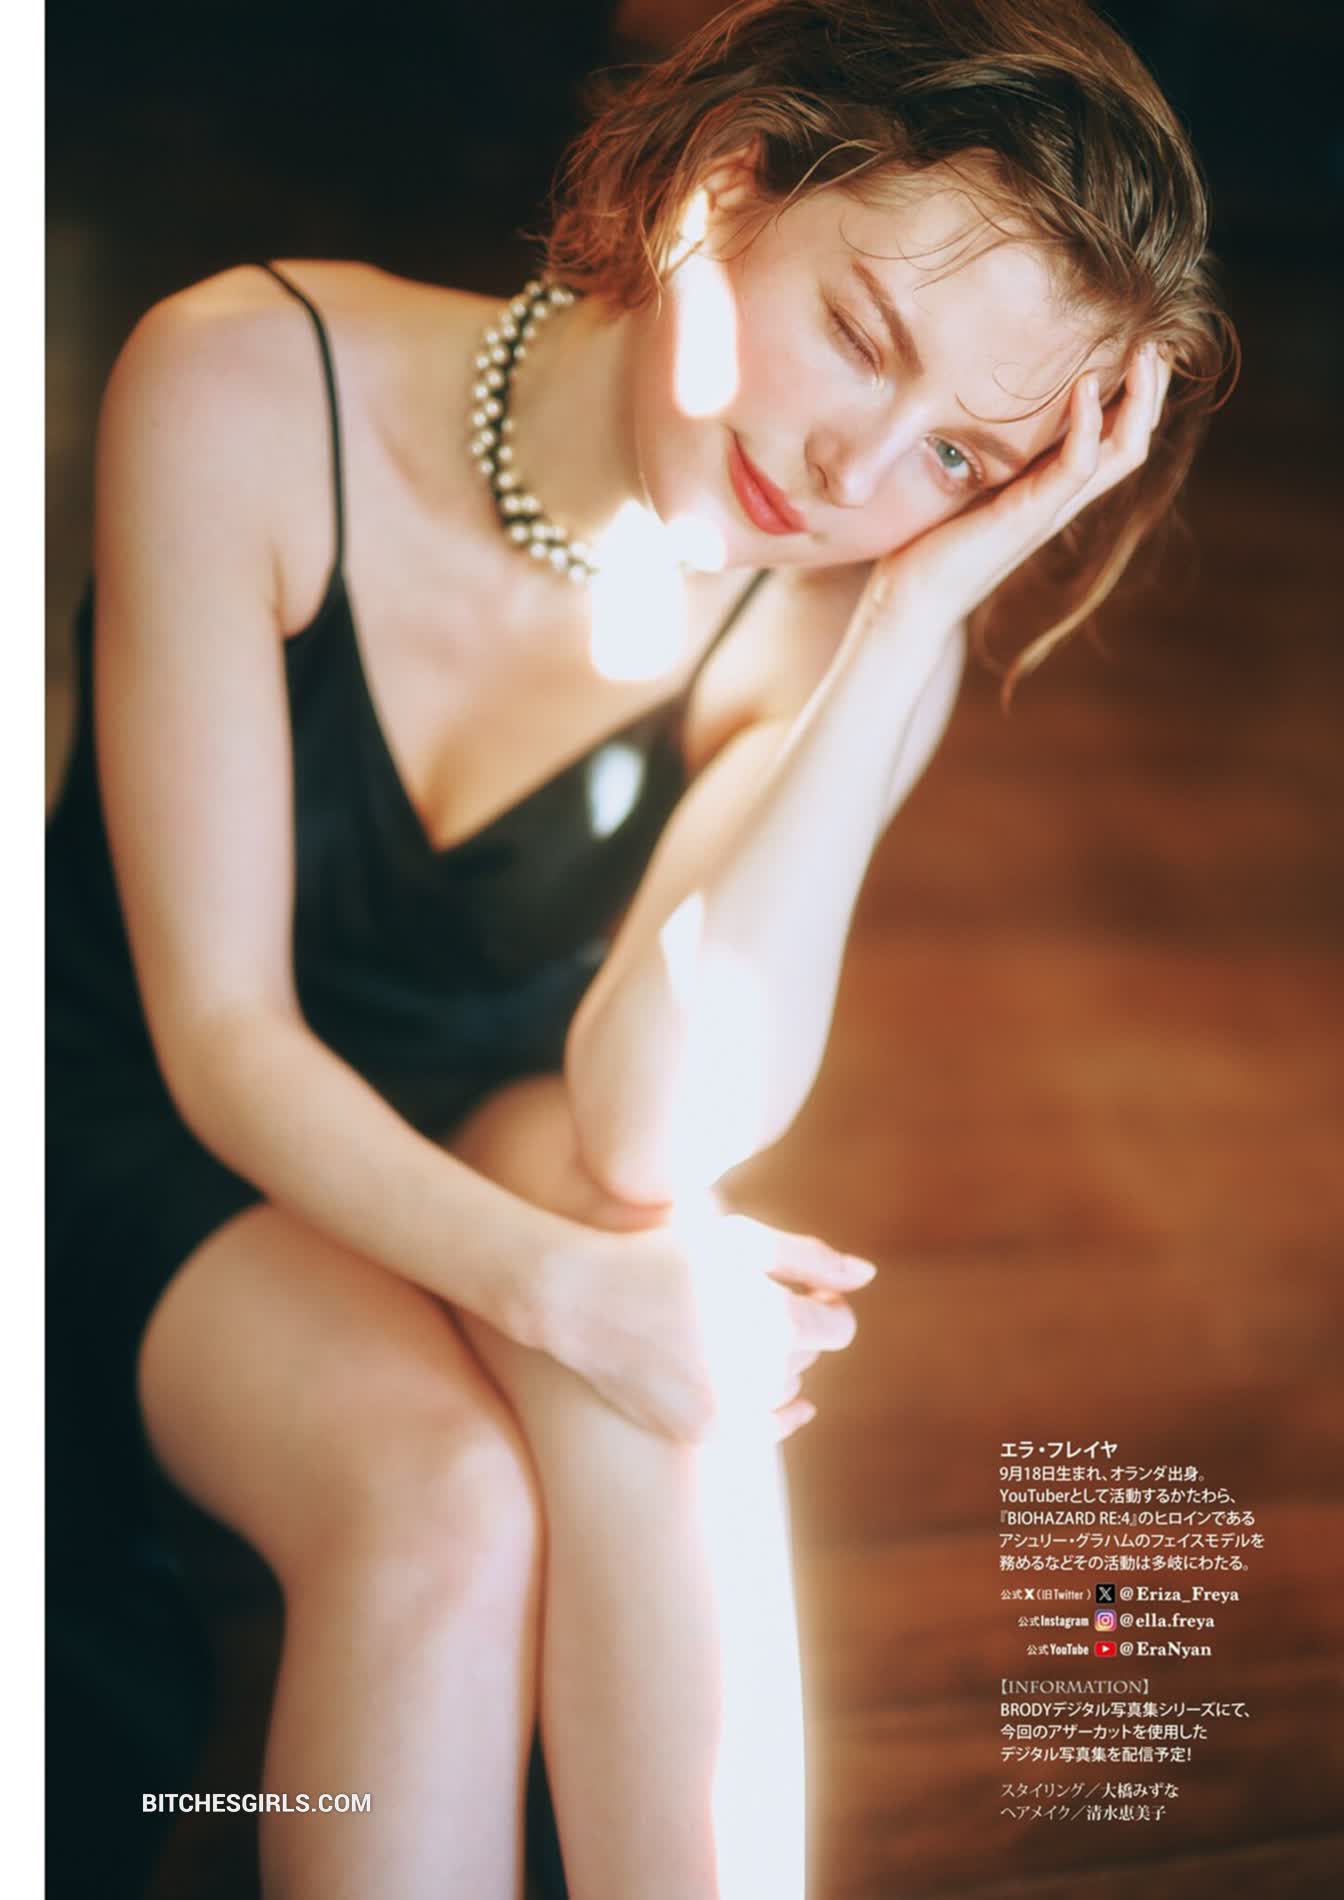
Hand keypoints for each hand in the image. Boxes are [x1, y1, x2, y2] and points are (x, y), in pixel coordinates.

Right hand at [546, 1203, 875, 1443]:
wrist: (582, 1298)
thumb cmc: (665, 1254)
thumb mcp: (741, 1241)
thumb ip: (811, 1258)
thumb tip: (868, 1277)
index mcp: (777, 1323)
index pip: (839, 1327)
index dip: (826, 1302)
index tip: (805, 1288)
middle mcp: (758, 1376)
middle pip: (809, 1356)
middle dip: (794, 1327)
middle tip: (753, 1298)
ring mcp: (728, 1410)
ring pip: (783, 1390)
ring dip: (772, 1362)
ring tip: (727, 1327)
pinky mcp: (699, 1431)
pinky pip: (757, 1427)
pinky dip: (764, 1408)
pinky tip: (756, 1386)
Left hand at [855, 341, 1172, 638]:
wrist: (914, 598)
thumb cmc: (932, 539)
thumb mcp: (969, 478)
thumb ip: (990, 448)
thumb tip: (977, 398)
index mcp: (1054, 486)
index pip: (1117, 435)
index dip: (1139, 392)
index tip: (1141, 340)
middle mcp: (1064, 497)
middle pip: (1136, 439)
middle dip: (1155, 388)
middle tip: (1159, 338)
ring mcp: (1052, 507)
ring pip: (1124, 451)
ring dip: (1141, 399)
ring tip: (1145, 350)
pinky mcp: (1030, 516)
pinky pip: (1077, 466)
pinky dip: (1087, 424)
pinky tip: (1087, 385)